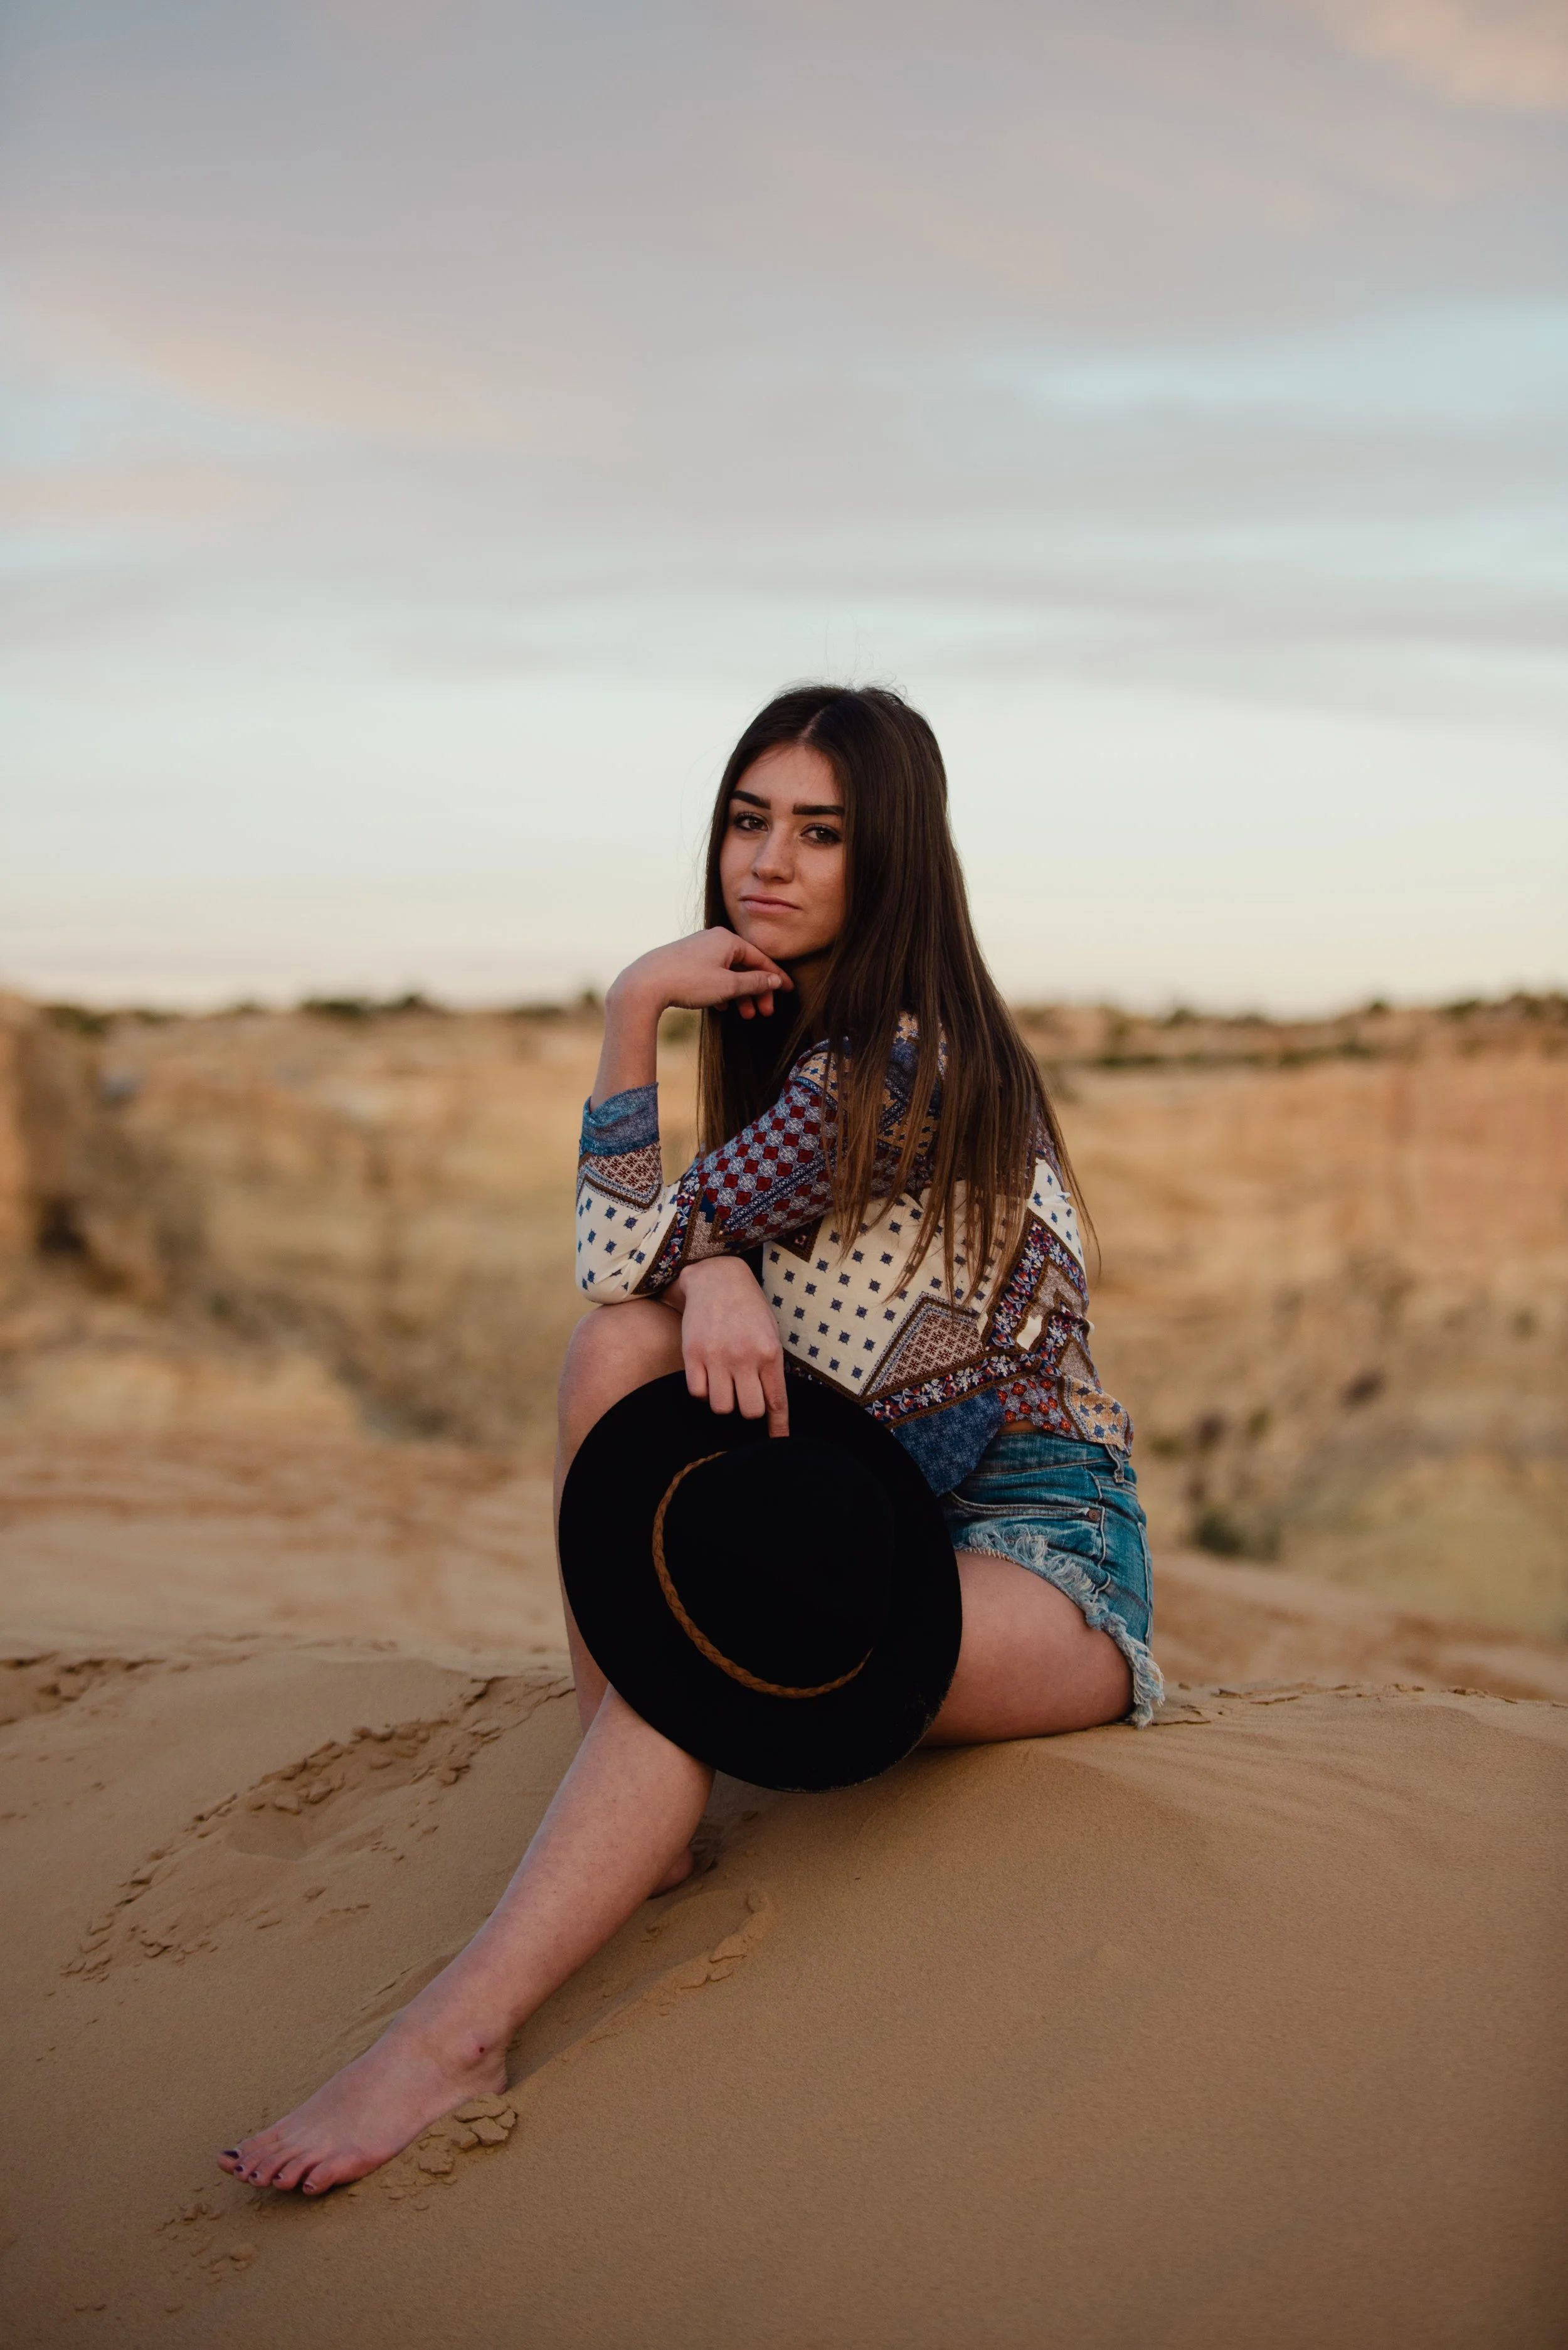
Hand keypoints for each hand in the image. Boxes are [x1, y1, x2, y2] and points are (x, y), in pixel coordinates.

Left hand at [610, 928, 791, 1023]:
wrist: (644, 984)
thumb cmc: (688, 982)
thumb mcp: (727, 986)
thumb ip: (754, 983)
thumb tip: (775, 980)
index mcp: (727, 940)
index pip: (760, 958)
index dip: (776, 977)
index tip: (789, 991)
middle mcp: (713, 940)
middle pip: (744, 966)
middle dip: (756, 991)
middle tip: (764, 1013)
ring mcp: (698, 950)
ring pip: (728, 973)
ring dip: (739, 994)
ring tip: (745, 1015)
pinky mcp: (685, 962)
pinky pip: (712, 976)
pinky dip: (721, 991)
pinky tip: (722, 1008)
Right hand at [668, 1257, 788, 1436]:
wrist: (716, 1277)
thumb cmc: (748, 1307)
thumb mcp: (770, 1332)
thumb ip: (771, 1366)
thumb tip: (771, 1403)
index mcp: (769, 1352)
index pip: (776, 1401)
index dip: (778, 1427)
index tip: (778, 1444)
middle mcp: (744, 1357)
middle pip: (748, 1411)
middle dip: (748, 1410)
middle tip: (745, 1396)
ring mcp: (716, 1357)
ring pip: (721, 1407)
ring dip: (724, 1401)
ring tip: (724, 1383)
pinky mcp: (692, 1354)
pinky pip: (697, 1393)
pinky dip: (702, 1391)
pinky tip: (707, 1376)